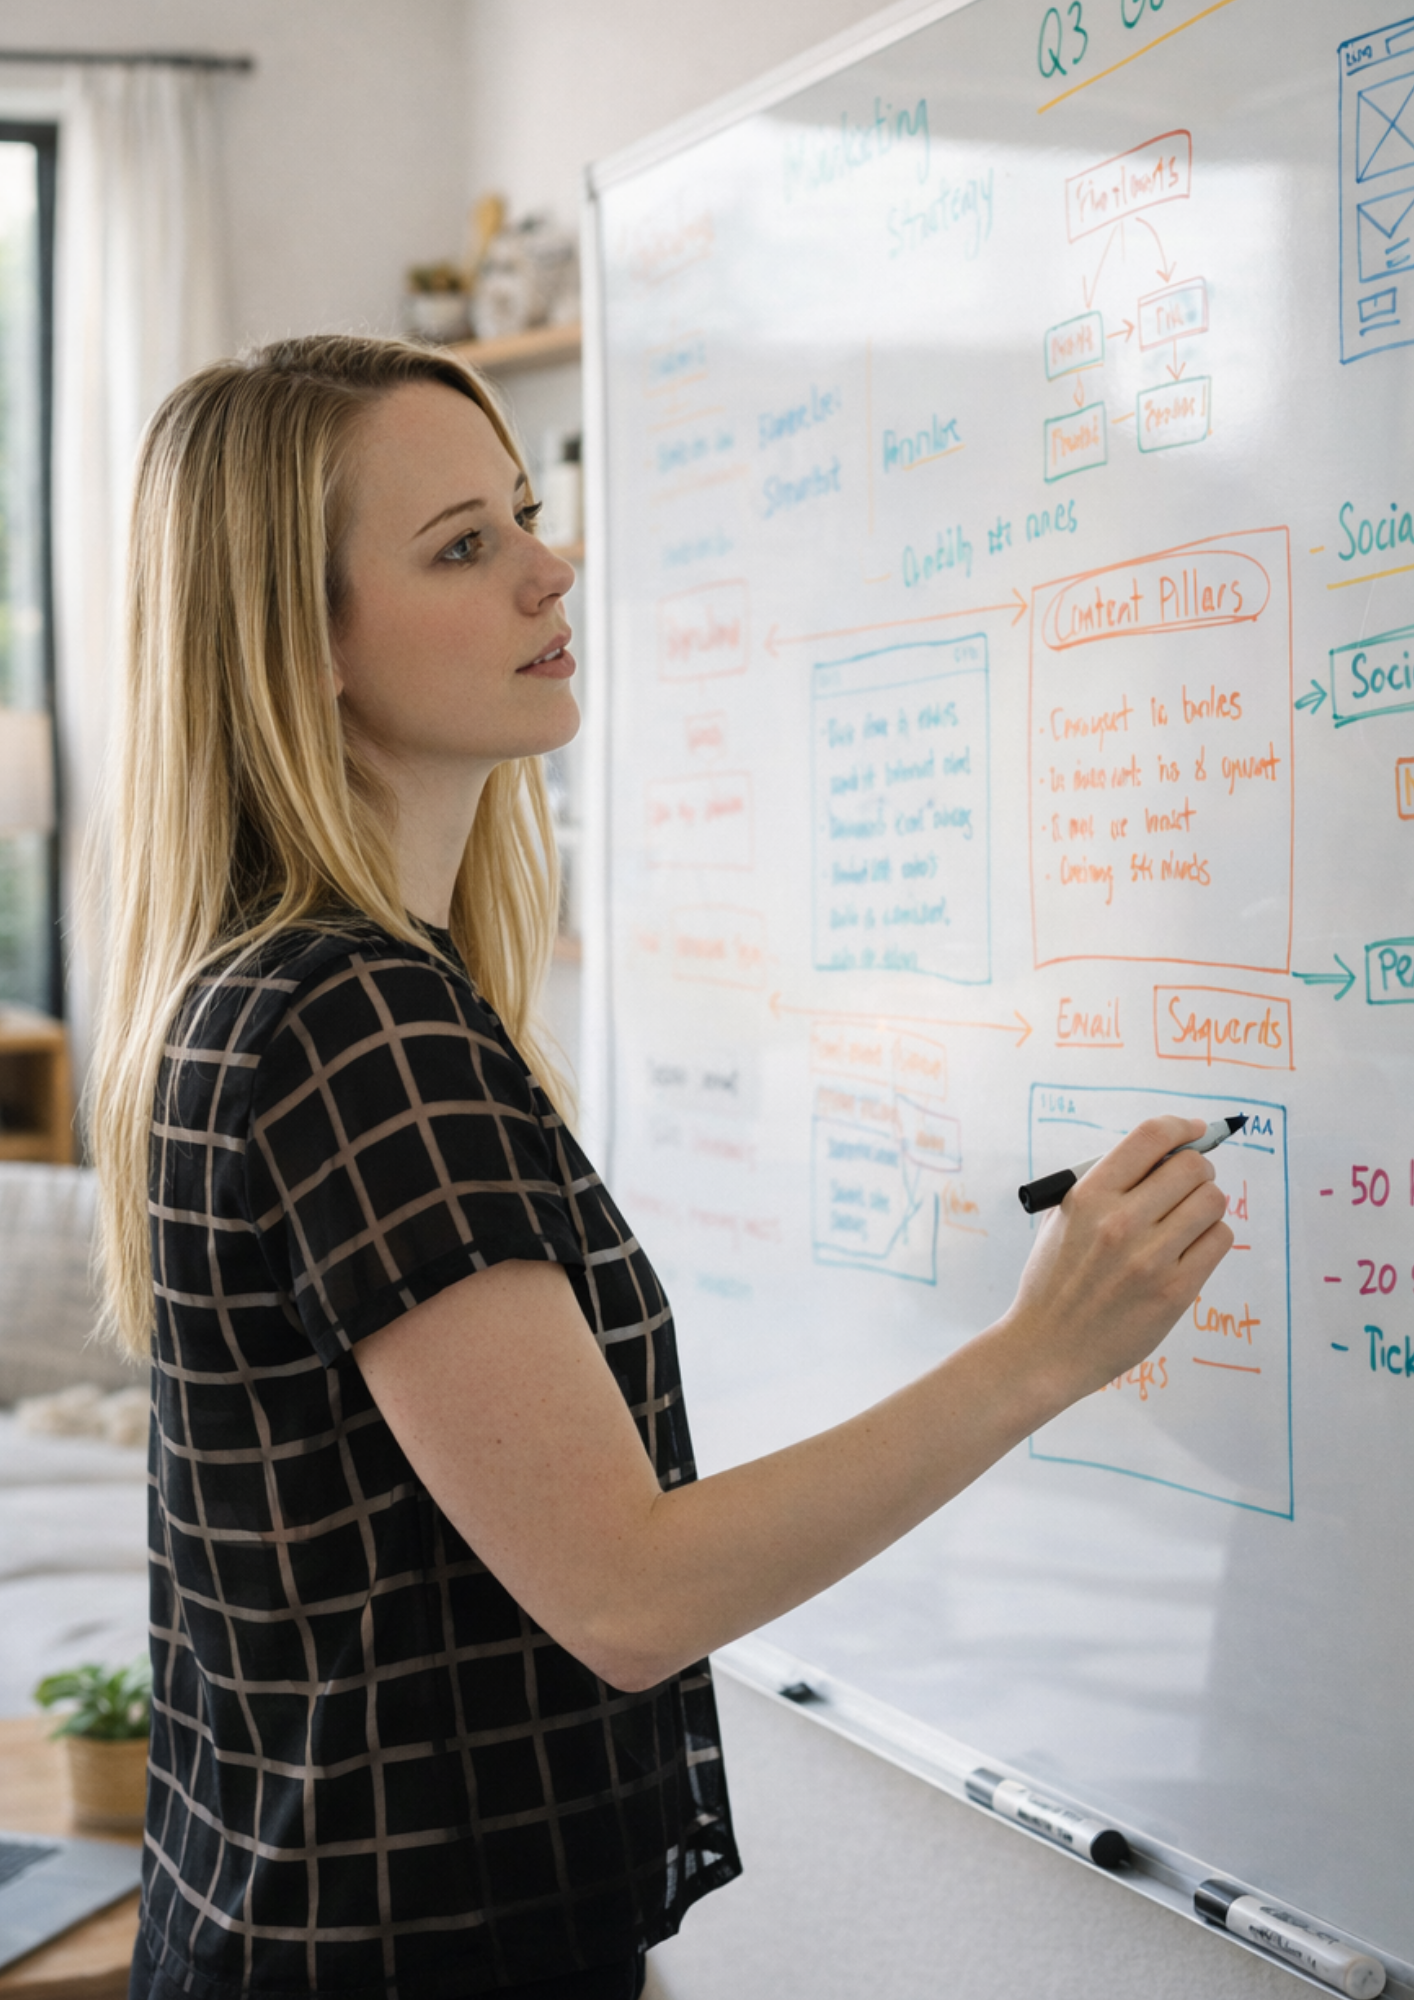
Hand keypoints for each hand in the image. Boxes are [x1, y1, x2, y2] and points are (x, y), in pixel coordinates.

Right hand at [1001, 1116, 1233, 1409]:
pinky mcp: (1175, 1291)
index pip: (1151, 1137)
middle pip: (1192, 1166)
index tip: (1195, 1130)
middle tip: (1189, 1184)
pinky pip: (1219, 1240)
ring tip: (1188, 1218)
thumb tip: (1168, 1153)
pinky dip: (1211, 1236)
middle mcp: (1121, 1222)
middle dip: (1197, 1169)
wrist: (1047, 1347)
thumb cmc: (1055, 1279)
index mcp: (1089, 1196)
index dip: (1183, 1126)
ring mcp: (1150, 1258)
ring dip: (1206, 1203)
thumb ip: (1109, 1184)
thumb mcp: (1064, 1218)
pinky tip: (1191, 1246)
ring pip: (1213, 1201)